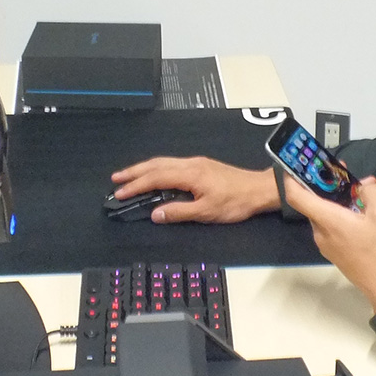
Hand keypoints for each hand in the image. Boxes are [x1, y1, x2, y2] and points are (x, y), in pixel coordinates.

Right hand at [111, 156, 280, 223]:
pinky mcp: (202, 165)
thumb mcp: (206, 212)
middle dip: (134, 172)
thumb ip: (179, 212)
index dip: (136, 186)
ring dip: (144, 169)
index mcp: (190, 174)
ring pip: (163, 162)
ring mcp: (196, 163)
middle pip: (156, 165)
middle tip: (116, 180)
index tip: (120, 193)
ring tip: (129, 176)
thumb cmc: (237, 201)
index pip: (155, 178)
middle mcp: (191, 164)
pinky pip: (172, 163)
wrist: (259, 189)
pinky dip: (157, 168)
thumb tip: (156, 214)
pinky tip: (155, 174)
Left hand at [285, 176, 375, 311]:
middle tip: (343, 175)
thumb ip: (371, 191)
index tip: (295, 166)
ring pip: (326, 215)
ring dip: (342, 203)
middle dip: (328, 187)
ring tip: (366, 199)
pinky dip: (346, 217)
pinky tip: (368, 217)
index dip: (292, 178)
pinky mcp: (335, 252)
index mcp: (329, 220)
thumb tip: (365, 184)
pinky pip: (334, 228)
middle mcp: (322, 233)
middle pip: (314, 203)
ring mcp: (327, 244)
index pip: (297, 196)